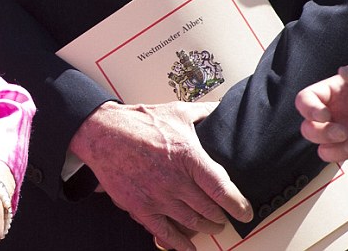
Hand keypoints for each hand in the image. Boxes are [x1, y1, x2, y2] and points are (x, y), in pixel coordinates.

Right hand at [69, 100, 251, 250]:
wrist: (102, 132)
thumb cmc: (138, 121)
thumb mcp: (175, 111)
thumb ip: (202, 113)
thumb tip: (221, 110)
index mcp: (188, 156)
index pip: (222, 189)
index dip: (238, 205)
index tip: (245, 212)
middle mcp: (176, 180)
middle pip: (209, 209)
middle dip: (220, 217)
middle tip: (224, 218)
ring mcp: (158, 196)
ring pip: (191, 222)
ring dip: (204, 227)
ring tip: (209, 225)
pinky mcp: (141, 207)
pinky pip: (166, 233)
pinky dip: (180, 243)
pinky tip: (188, 246)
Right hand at [296, 57, 347, 166]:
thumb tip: (344, 72)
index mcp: (335, 93)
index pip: (305, 101)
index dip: (308, 109)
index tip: (323, 115)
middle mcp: (339, 114)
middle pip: (310, 130)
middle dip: (321, 134)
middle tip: (342, 132)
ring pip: (328, 151)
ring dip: (339, 152)